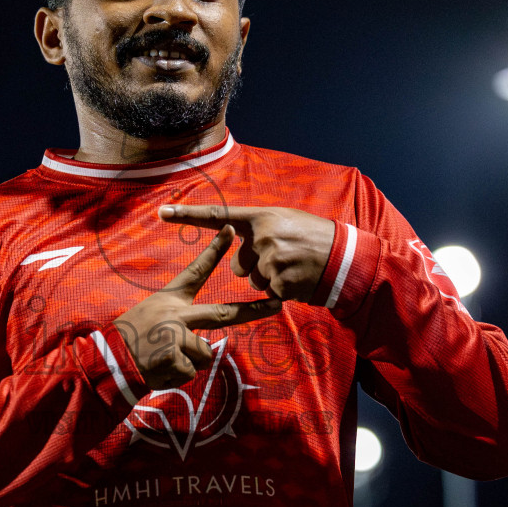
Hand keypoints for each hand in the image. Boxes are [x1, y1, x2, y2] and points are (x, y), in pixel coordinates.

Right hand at [114, 225, 282, 389]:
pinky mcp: (175, 357)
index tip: (231, 230)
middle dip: (253, 310)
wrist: (108, 361)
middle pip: (224, 313)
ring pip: (204, 354)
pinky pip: (191, 372)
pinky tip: (159, 370)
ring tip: (163, 360)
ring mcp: (177, 335)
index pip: (196, 271)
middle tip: (277, 305)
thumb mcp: (152, 320)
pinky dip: (176, 376)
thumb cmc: (131, 340)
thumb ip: (181, 326)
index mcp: (170, 300)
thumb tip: (208, 346)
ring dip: (188, 363)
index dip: (214, 251)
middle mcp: (176, 314)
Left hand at [160, 204, 335, 302]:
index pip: (218, 216)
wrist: (345, 257)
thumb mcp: (285, 222)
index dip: (188, 215)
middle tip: (285, 259)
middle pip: (239, 265)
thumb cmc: (314, 238)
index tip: (162, 212)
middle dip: (257, 268)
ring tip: (295, 267)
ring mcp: (271, 260)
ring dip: (271, 280)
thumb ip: (258, 231)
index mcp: (261, 217)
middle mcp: (262, 236)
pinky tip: (300, 279)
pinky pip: (269, 294)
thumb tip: (238, 252)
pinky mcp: (280, 282)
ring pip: (254, 281)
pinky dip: (283, 291)